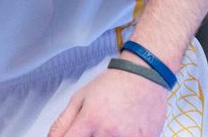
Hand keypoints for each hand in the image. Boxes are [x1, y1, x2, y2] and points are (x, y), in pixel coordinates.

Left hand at [48, 66, 168, 136]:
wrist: (145, 76)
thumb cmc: (112, 85)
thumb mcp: (80, 98)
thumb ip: (63, 123)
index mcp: (90, 120)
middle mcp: (109, 133)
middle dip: (89, 136)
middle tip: (93, 127)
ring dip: (104, 136)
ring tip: (110, 125)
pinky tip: (123, 128)